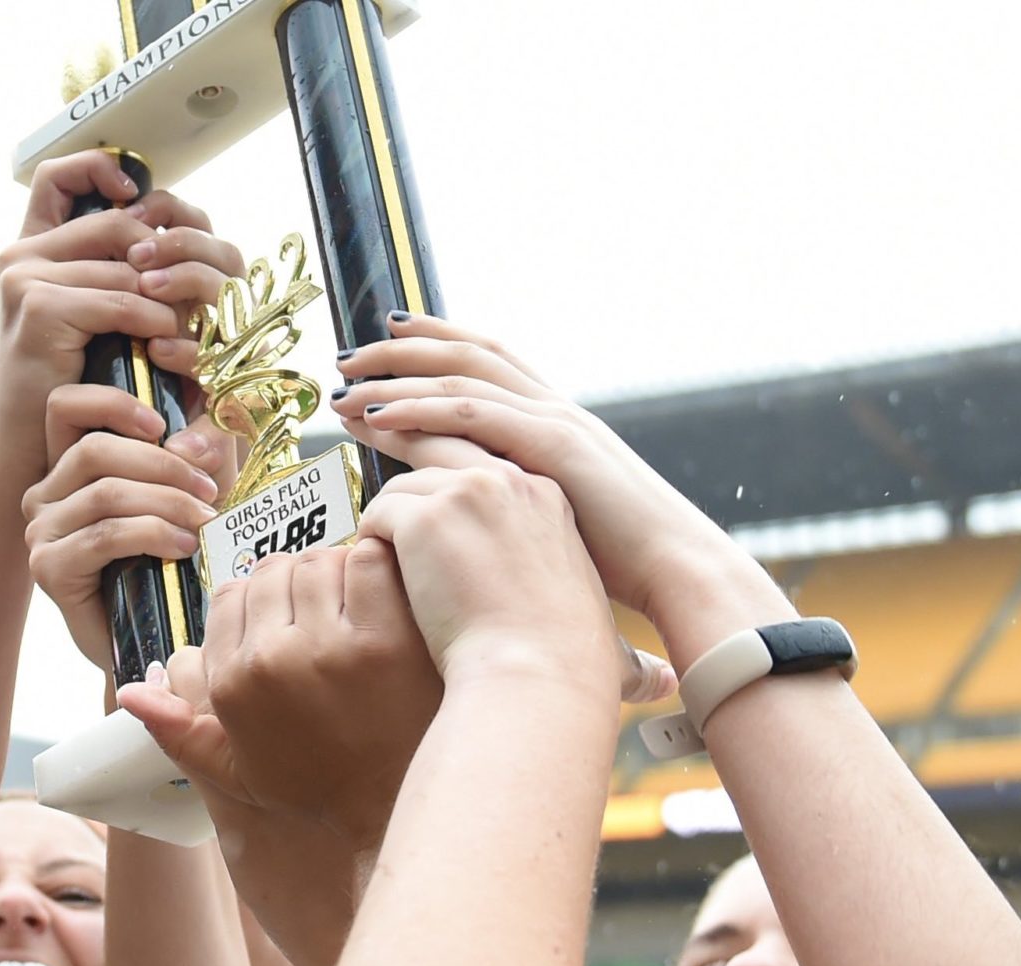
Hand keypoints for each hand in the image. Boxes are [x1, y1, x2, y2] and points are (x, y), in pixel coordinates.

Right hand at [0, 155, 244, 471]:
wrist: (30, 446)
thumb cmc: (69, 387)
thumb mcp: (90, 321)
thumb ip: (111, 275)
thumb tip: (166, 231)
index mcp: (29, 250)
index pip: (59, 176)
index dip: (100, 169)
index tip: (138, 196)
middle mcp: (19, 255)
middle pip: (114, 222)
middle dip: (163, 253)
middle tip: (189, 288)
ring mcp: (24, 277)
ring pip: (125, 266)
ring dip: (167, 297)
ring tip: (189, 326)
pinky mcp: (38, 306)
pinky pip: (120, 299)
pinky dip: (152, 322)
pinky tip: (166, 345)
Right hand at [24, 384, 229, 673]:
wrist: (157, 637)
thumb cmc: (175, 560)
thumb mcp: (195, 491)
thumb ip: (199, 452)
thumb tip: (191, 440)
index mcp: (69, 465)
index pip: (66, 406)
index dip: (112, 402)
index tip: (163, 423)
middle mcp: (45, 494)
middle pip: (95, 449)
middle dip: (163, 466)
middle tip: (210, 491)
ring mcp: (41, 531)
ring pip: (105, 493)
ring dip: (167, 503)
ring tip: (204, 522)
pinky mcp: (48, 568)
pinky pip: (105, 535)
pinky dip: (152, 534)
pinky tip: (183, 547)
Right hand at [117, 542, 439, 965]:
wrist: (392, 809)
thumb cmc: (315, 790)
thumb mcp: (235, 773)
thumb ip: (179, 731)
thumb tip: (126, 693)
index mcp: (234, 683)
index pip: (231, 594)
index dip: (262, 601)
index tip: (289, 619)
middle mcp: (272, 660)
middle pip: (274, 570)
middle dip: (298, 584)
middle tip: (327, 610)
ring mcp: (330, 646)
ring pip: (319, 561)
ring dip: (337, 574)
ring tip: (356, 607)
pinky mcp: (387, 637)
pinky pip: (368, 561)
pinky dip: (376, 569)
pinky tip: (387, 599)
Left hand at [122, 189, 246, 387]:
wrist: (141, 447)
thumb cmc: (121, 376)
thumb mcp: (116, 318)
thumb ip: (123, 273)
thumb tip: (111, 216)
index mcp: (199, 283)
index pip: (198, 226)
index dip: (170, 210)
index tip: (130, 211)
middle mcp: (225, 309)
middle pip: (225, 253)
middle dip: (180, 242)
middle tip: (137, 254)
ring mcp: (237, 347)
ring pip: (230, 293)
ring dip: (189, 281)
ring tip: (147, 288)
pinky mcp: (235, 391)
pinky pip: (221, 358)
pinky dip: (189, 350)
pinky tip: (158, 349)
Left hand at [331, 314, 736, 623]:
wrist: (675, 572)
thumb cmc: (620, 569)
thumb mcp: (561, 523)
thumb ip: (524, 505)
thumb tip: (488, 520)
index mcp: (558, 425)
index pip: (490, 364)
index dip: (438, 344)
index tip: (392, 339)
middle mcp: (555, 412)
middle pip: (468, 355)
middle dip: (404, 349)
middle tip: (350, 352)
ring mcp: (554, 424)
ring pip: (461, 378)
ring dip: (397, 377)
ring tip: (345, 383)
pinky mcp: (551, 447)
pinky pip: (471, 413)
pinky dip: (420, 408)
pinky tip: (378, 413)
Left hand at [356, 465, 619, 693]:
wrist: (540, 672)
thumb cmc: (554, 652)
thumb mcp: (564, 582)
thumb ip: (532, 553)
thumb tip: (506, 564)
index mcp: (544, 492)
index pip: (480, 461)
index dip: (448, 478)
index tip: (429, 492)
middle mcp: (507, 480)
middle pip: (438, 452)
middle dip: (403, 450)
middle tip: (374, 457)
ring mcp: (465, 494)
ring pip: (403, 486)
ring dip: (389, 519)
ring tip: (382, 552)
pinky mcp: (427, 519)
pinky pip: (378, 513)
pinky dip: (371, 541)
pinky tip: (379, 572)